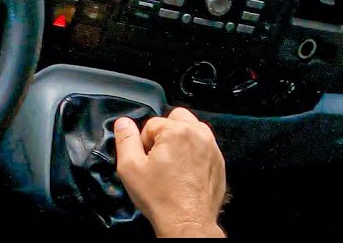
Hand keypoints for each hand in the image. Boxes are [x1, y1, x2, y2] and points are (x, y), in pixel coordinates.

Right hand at [114, 108, 226, 237]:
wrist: (187, 222)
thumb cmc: (162, 198)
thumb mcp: (130, 167)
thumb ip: (125, 139)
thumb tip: (123, 123)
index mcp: (176, 131)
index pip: (151, 123)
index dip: (143, 142)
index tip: (146, 160)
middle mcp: (198, 135)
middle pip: (176, 118)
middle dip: (164, 133)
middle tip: (158, 156)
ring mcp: (212, 148)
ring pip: (191, 130)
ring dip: (180, 140)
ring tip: (171, 163)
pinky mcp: (218, 162)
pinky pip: (203, 146)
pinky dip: (193, 152)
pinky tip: (184, 172)